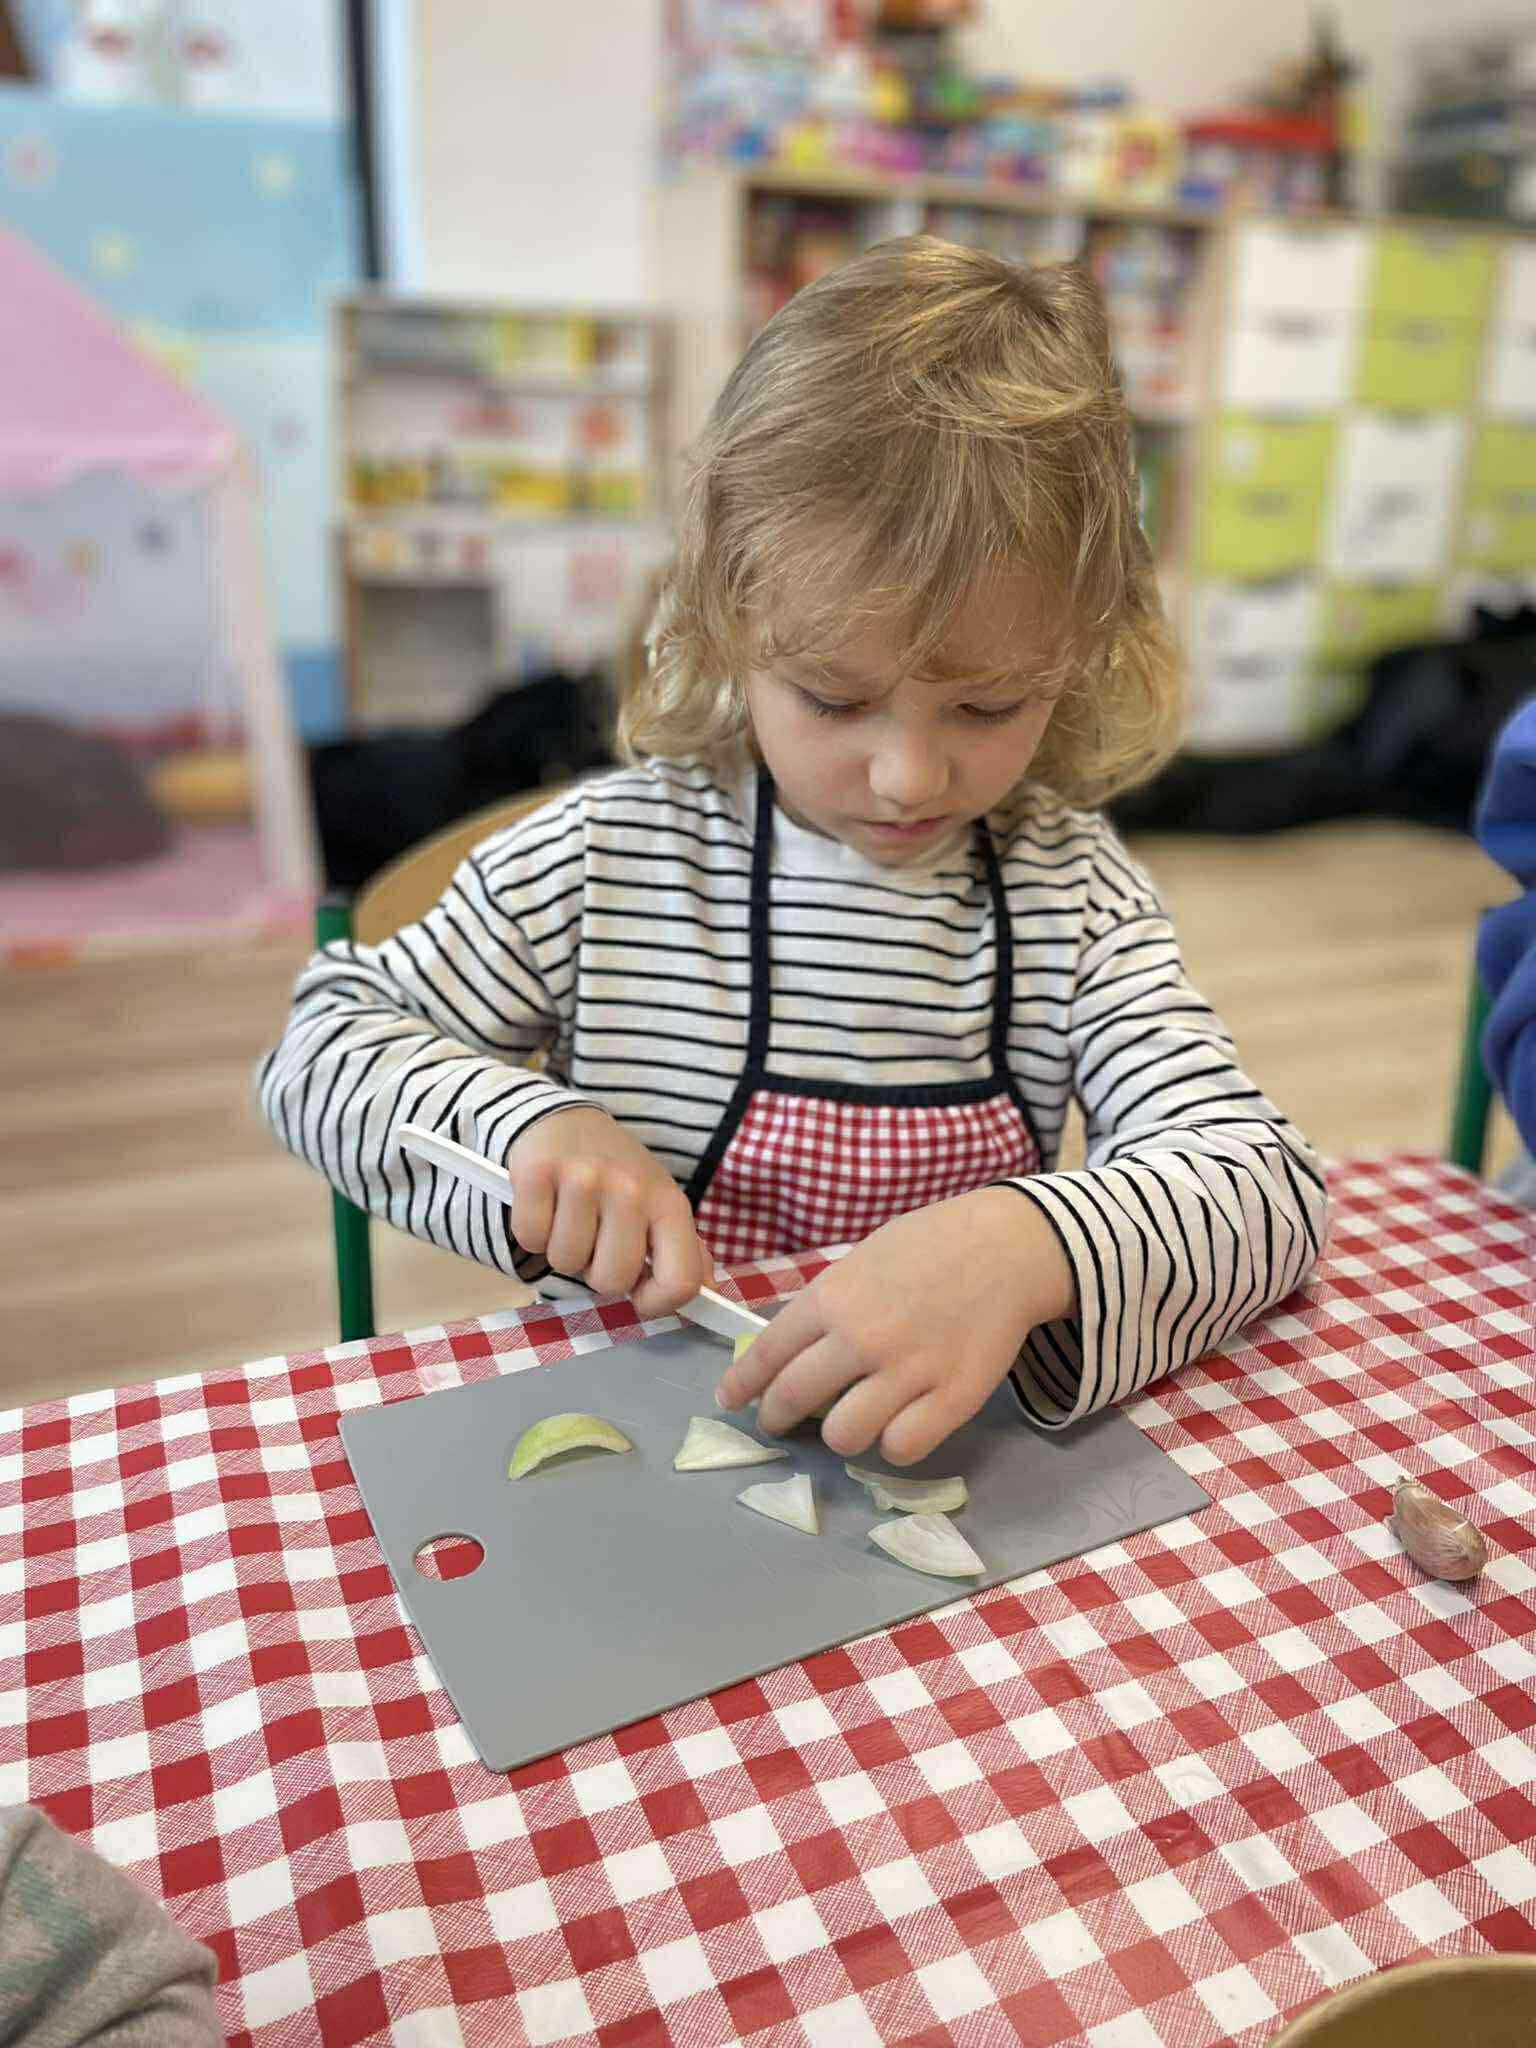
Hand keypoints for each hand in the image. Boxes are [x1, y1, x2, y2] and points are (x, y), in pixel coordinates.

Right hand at [506, 1108, 714, 1317]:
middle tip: (596, 1238)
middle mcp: (631, 1190)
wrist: (568, 1122)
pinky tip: (546, 1206)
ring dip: (562, 1250)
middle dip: (597, 1270)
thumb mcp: (661, 1206)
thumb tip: (711, 1296)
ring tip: (571, 1218)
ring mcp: (584, 1179)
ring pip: (565, 1262)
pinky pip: (530, 1238)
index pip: (680, 1282)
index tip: (638, 1294)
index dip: (656, 1304)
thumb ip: (685, 1253)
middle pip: (610, 1281)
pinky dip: (533, 1232)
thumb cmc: (619, 1176)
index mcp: (670, 1204)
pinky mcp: (538, 1172)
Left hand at [715, 1188, 1075, 1464]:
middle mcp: (862, 1338)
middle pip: (793, 1400)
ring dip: (838, 1434)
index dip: (742, 1384)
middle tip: (778, 1420)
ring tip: (849, 1421)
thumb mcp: (863, 1260)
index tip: (730, 1398)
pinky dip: (894, 1442)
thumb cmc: (931, 1245)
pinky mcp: (952, 1399)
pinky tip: (897, 1424)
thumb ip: (827, 1305)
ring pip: (843, 1436)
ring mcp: (908, 1372)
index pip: (768, 1354)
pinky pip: (901, 1448)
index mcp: (834, 1297)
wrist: (1007, 1247)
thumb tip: (787, 1349)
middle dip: (775, 1416)